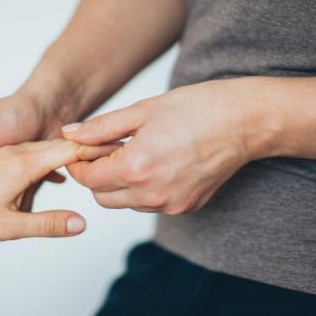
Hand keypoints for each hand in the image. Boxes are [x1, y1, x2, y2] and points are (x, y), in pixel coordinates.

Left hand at [0, 139, 118, 242]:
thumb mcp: (8, 227)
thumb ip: (46, 223)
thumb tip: (82, 224)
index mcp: (21, 165)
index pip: (70, 152)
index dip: (97, 153)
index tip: (122, 153)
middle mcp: (15, 155)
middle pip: (61, 148)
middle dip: (89, 152)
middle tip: (119, 154)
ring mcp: (5, 157)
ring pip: (45, 152)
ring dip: (69, 157)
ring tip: (96, 162)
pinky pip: (30, 158)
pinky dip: (49, 164)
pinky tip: (56, 175)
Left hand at [62, 79, 273, 213]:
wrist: (245, 122)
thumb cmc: (198, 108)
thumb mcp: (142, 110)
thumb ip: (101, 127)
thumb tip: (69, 134)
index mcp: (136, 167)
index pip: (89, 179)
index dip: (79, 164)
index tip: (81, 149)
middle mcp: (152, 194)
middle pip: (102, 197)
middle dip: (97, 176)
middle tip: (107, 149)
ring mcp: (171, 205)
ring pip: (126, 203)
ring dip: (121, 184)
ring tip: (136, 152)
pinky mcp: (186, 207)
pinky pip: (151, 204)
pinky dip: (144, 189)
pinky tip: (157, 163)